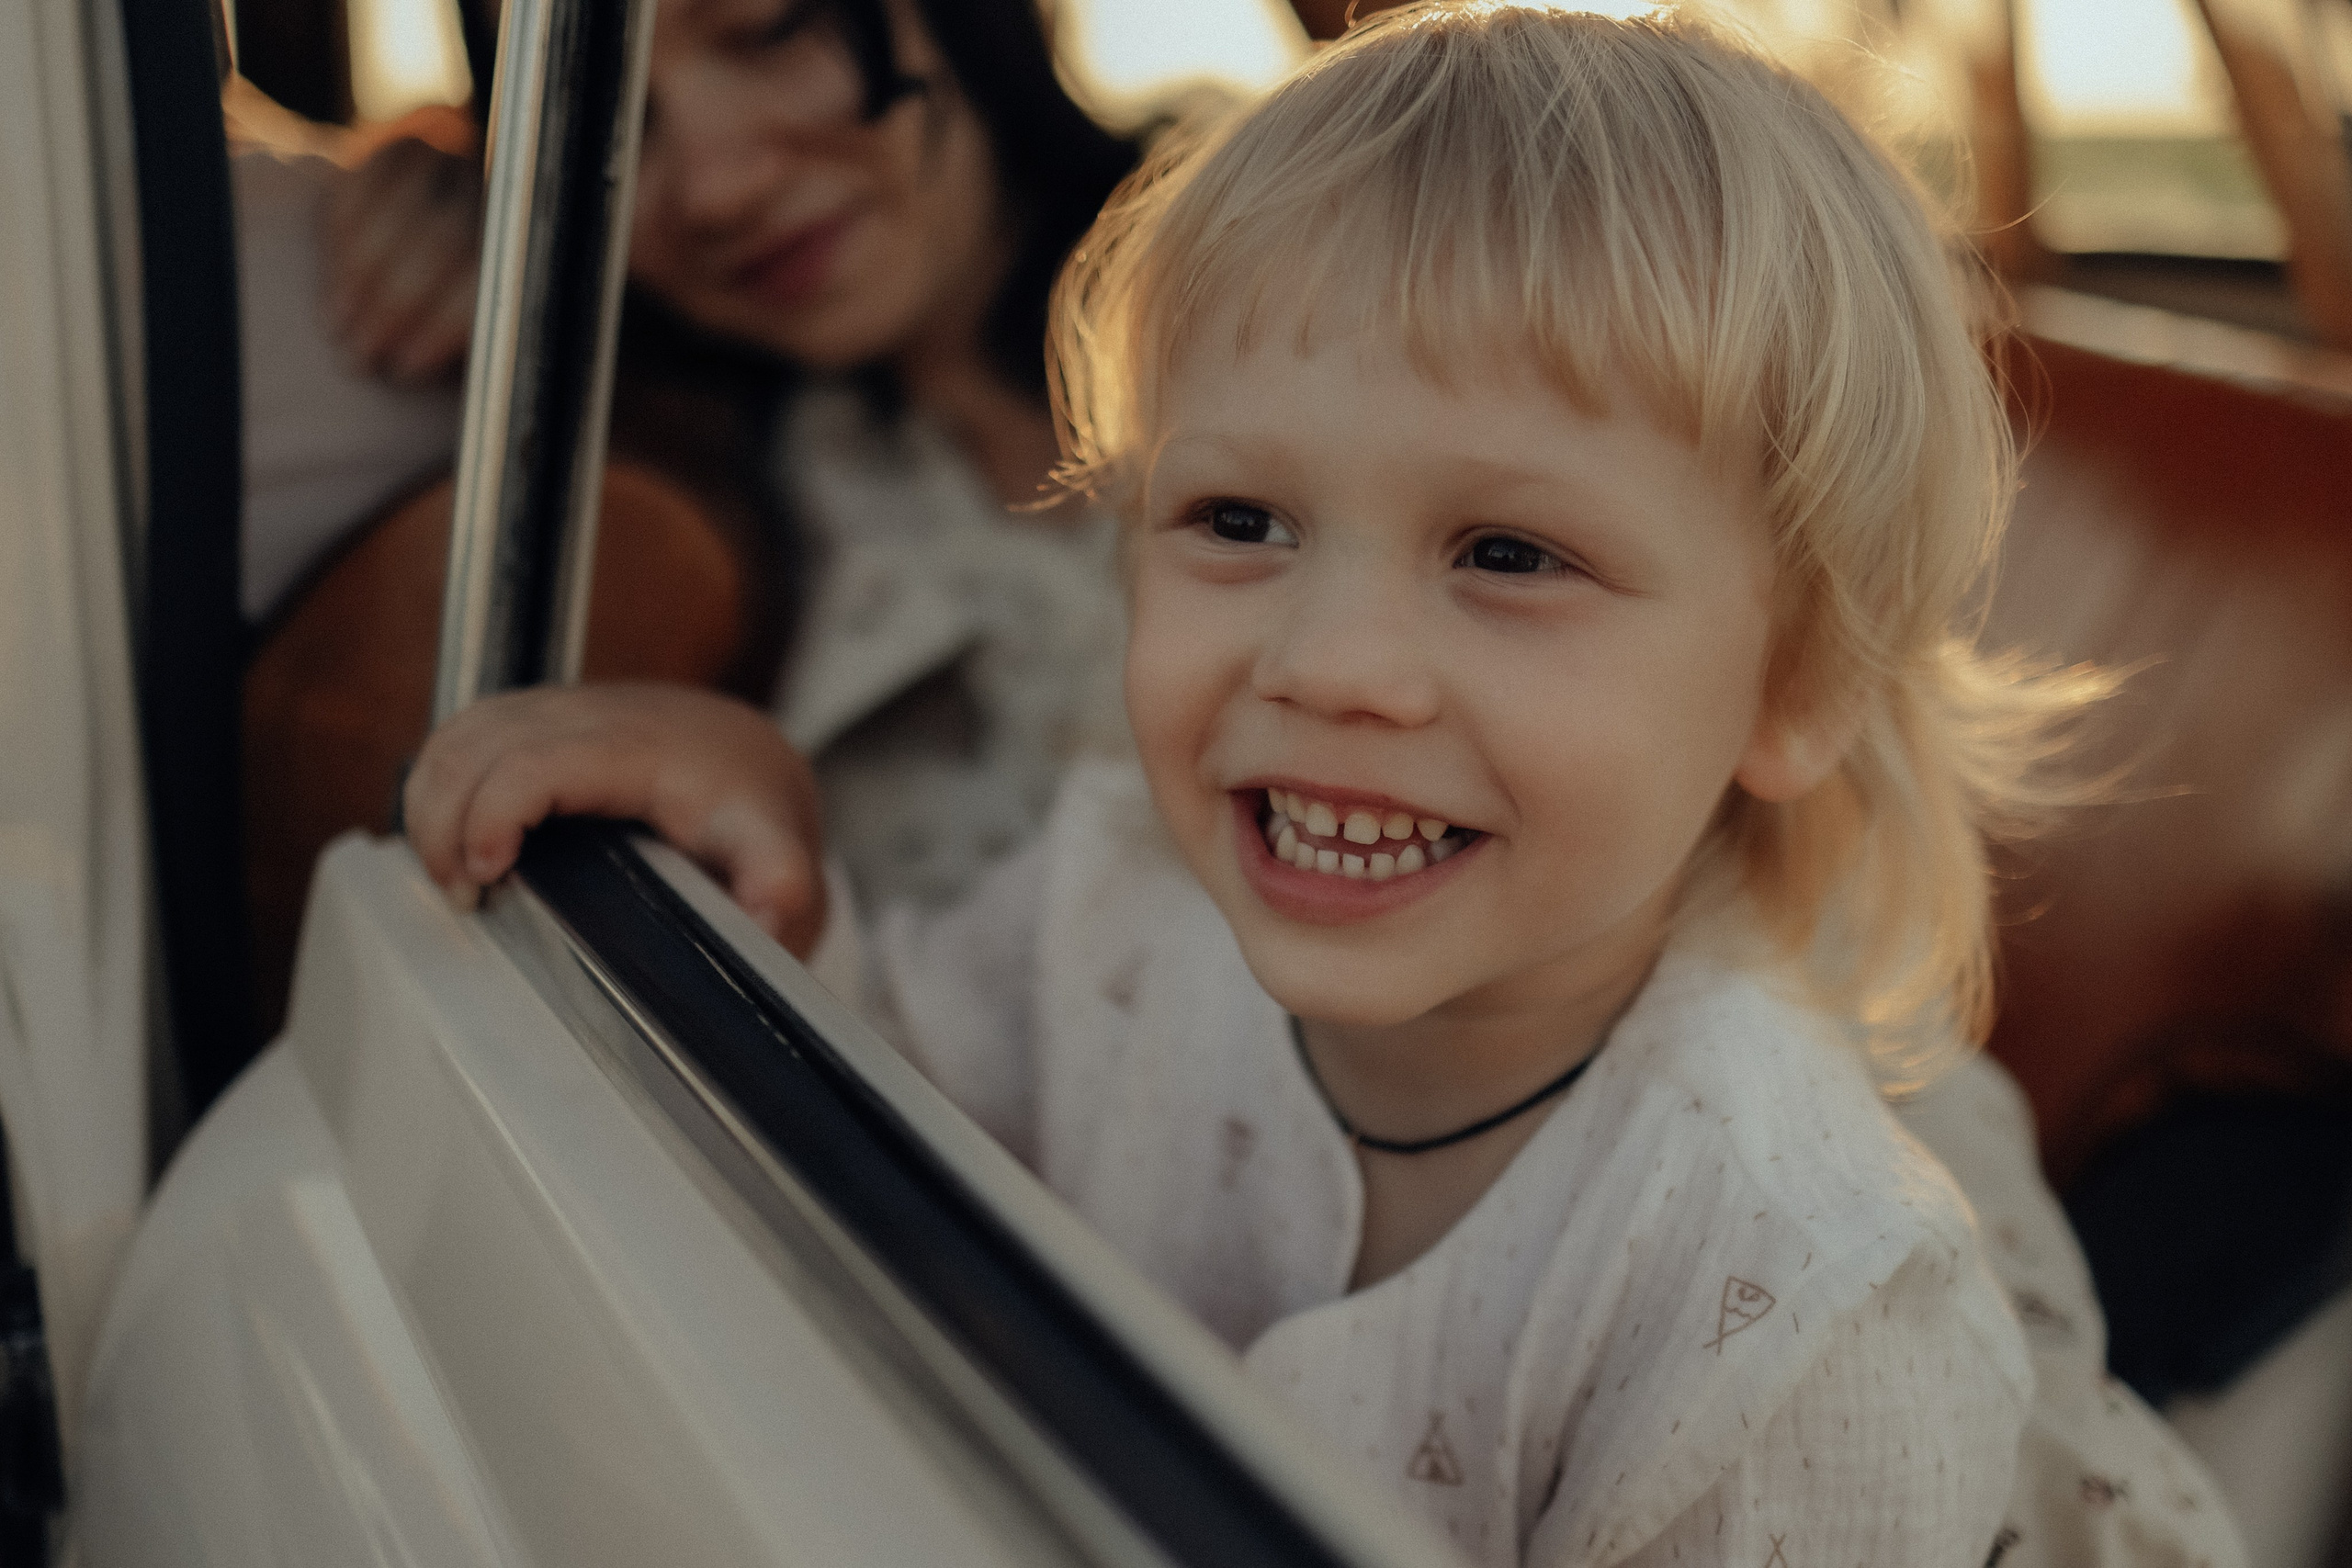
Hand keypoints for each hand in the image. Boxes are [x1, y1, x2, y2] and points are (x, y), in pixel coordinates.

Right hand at [322, 128, 483, 383]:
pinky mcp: (412, 143)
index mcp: (540, 245)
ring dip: (360, 273)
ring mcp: (462, 161)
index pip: (497, 277)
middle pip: (447, 238)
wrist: (463, 243)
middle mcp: (508, 193)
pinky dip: (343, 232)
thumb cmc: (473, 318)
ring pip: (404, 205)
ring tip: (337, 327)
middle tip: (360, 357)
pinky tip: (332, 277)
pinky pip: (368, 175)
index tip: (406, 370)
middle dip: (395, 305)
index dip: (445, 326)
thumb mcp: (497, 336)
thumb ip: (489, 343)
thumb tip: (458, 384)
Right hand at [404, 684, 828, 956]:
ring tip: (455, 877)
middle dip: (446, 822)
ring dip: (433, 804)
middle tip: (465, 898)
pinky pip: (461, 734)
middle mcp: (592, 713)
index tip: (487, 878)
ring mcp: (557, 708)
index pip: (536, 762)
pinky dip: (438, 784)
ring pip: (458, 734)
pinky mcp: (537, 717)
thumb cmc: (755, 816)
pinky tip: (453, 840)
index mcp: (642, 747)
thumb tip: (768, 923)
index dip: (492, 814)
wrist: (752, 762)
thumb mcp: (781, 856)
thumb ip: (781, 887)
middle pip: (477, 745)